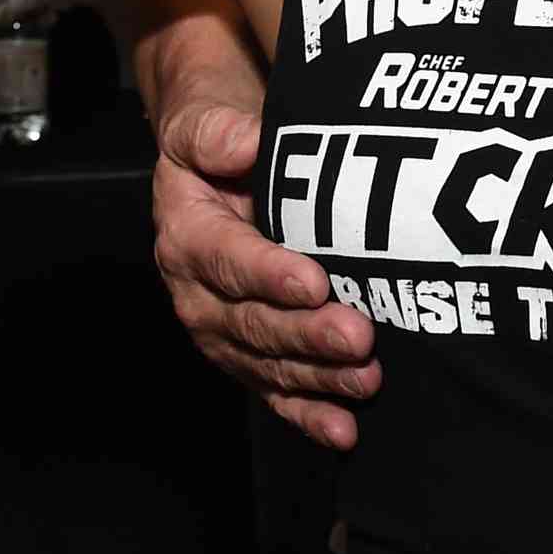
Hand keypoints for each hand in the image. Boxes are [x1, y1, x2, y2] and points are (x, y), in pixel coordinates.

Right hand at [152, 96, 381, 448]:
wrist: (215, 171)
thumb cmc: (217, 146)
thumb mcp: (203, 122)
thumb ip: (218, 132)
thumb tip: (249, 141)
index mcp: (186, 238)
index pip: (226, 260)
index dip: (268, 274)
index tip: (315, 282)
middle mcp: (199, 296)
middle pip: (253, 322)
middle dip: (307, 334)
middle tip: (358, 336)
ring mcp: (225, 333)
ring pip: (269, 363)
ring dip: (319, 378)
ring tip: (365, 380)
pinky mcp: (250, 357)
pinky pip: (276, 392)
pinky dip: (309, 415)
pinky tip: (344, 431)